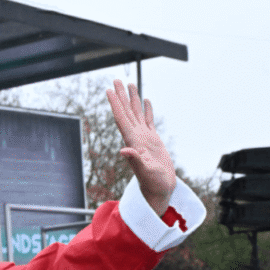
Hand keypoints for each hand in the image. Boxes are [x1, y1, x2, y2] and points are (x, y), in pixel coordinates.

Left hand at [106, 79, 175, 215]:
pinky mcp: (153, 141)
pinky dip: (147, 110)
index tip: (109, 90)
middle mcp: (135, 137)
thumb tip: (124, 150)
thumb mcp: (146, 172)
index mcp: (132, 141)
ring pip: (137, 114)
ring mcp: (144, 138)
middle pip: (127, 112)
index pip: (121, 118)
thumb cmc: (153, 183)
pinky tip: (146, 101)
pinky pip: (148, 121)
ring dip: (133, 99)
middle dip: (121, 96)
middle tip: (116, 80)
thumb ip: (135, 160)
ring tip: (130, 84)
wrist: (160, 190)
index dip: (115, 104)